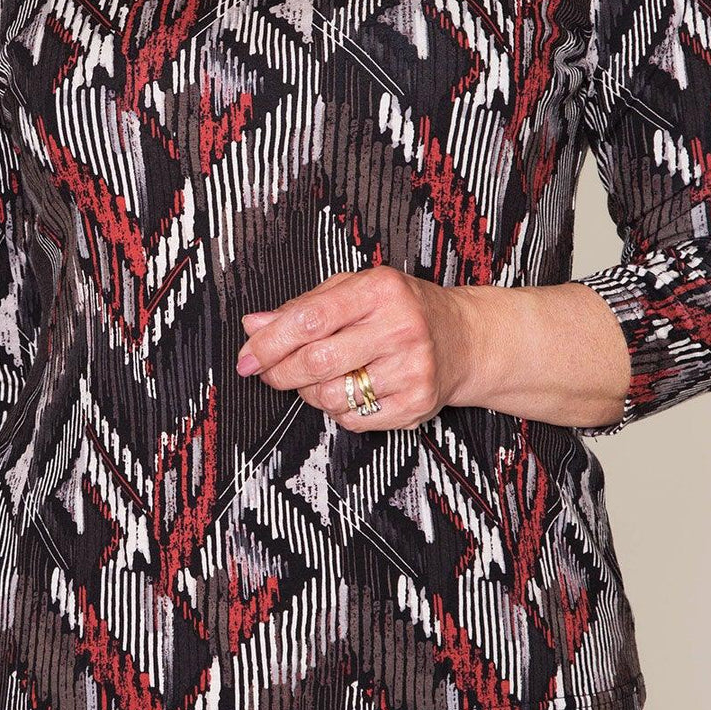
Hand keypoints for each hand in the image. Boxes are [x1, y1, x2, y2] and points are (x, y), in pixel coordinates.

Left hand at [235, 265, 478, 429]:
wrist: (464, 339)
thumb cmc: (401, 309)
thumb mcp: (356, 290)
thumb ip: (304, 306)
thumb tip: (254, 326)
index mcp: (380, 290)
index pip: (310, 319)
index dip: (270, 342)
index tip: (247, 355)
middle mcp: (400, 328)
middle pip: (317, 361)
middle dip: (279, 372)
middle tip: (265, 372)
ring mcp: (411, 369)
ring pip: (331, 396)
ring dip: (308, 392)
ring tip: (315, 378)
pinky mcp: (416, 404)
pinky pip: (353, 419)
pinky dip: (337, 410)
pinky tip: (347, 390)